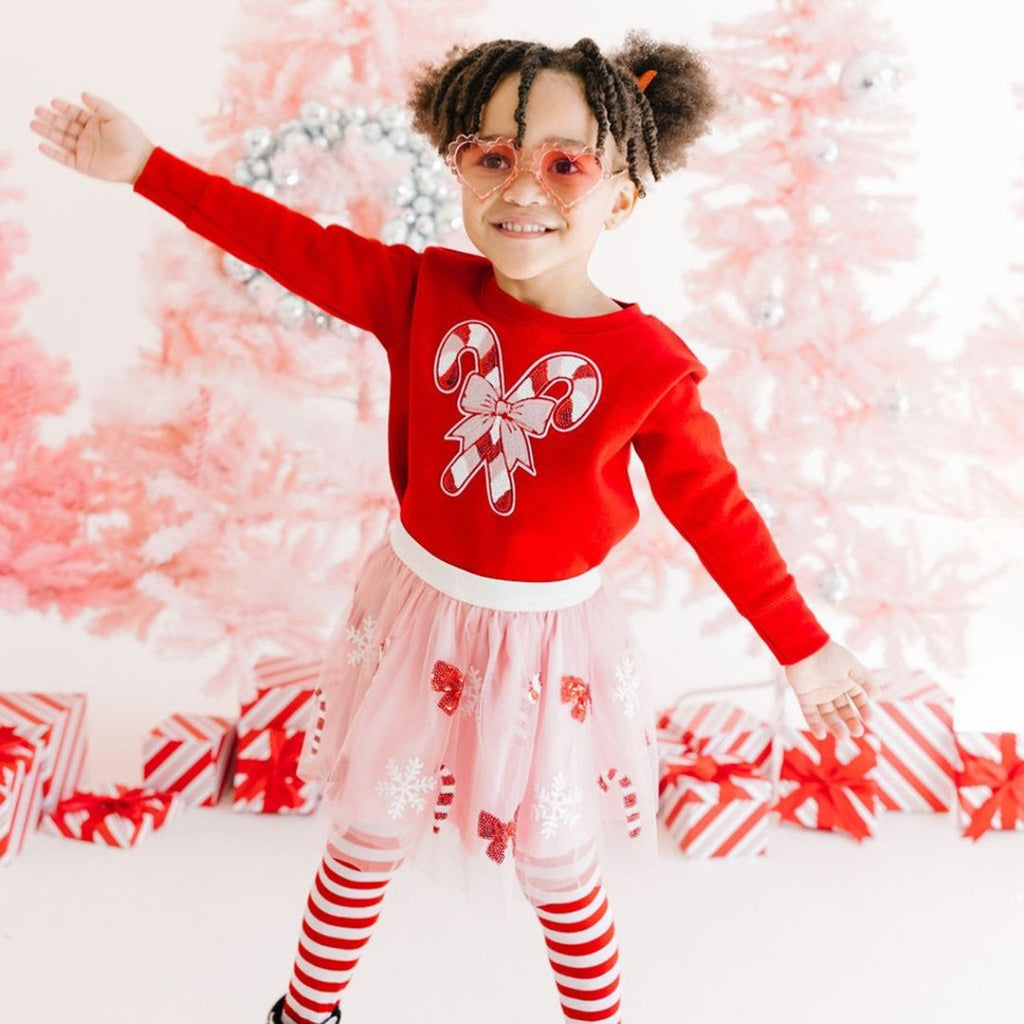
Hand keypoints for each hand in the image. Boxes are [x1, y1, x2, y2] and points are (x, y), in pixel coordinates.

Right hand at [29, 91, 153, 183]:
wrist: (139, 162)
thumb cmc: (131, 138)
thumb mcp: (114, 116)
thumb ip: (98, 105)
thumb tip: (82, 93)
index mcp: (96, 124)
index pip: (76, 114)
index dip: (64, 108)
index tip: (53, 102)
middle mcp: (89, 136)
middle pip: (65, 126)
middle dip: (51, 118)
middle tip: (37, 110)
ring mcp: (85, 151)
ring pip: (61, 140)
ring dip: (47, 132)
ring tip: (33, 124)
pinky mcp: (84, 165)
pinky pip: (64, 158)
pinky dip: (53, 153)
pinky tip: (41, 145)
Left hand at [783, 639, 881, 740]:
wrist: (805, 648)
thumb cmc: (829, 654)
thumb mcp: (851, 666)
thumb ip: (865, 680)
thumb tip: (878, 696)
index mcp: (846, 681)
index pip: (858, 700)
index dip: (864, 710)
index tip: (869, 720)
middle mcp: (833, 690)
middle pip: (844, 710)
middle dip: (851, 722)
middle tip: (858, 733)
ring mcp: (819, 694)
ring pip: (828, 714)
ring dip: (835, 726)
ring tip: (843, 738)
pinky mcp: (805, 697)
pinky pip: (810, 713)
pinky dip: (814, 724)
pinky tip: (821, 735)